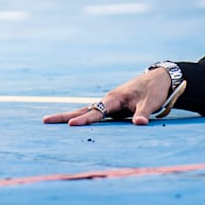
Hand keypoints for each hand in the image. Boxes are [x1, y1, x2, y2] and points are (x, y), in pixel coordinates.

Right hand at [42, 67, 172, 126]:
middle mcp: (108, 100)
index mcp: (115, 99)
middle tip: (45, 120)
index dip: (85, 120)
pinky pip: (94, 114)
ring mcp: (109, 104)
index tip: (71, 125)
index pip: (97, 112)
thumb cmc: (153, 90)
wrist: (159, 79)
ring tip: (51, 121)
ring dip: (70, 116)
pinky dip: (82, 117)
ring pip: (86, 111)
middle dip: (64, 116)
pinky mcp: (113, 107)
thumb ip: (143, 114)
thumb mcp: (151, 102)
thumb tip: (139, 125)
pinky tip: (73, 123)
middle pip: (82, 109)